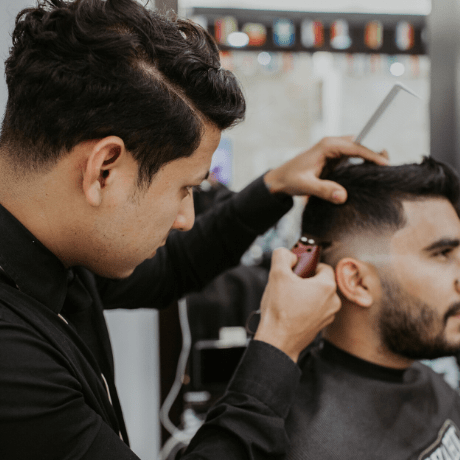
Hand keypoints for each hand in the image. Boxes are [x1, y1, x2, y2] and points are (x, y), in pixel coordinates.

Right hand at [254, 248, 340, 361]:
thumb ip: (283, 255)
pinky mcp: (321, 326)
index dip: (307, 265)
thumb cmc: (280, 311)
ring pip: (317, 296)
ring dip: (304, 294)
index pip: (322, 266)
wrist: (278, 342)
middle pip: (320, 281)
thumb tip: (288, 254)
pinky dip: (304, 307)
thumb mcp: (276, 274)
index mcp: (327, 286)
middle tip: (288, 284)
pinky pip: (315, 309)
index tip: (295, 270)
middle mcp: (333, 301)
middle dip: (304, 280)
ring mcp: (328, 315)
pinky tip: (290, 311)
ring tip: (287, 299)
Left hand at [263, 136, 388, 202]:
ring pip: (358, 150)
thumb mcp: (306, 186)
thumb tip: (343, 196)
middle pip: (360, 145)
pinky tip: (370, 173)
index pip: (356, 147)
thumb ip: (324, 190)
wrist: (279, 180)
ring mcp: (333, 150)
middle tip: (389, 166)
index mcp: (327, 146)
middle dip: (375, 153)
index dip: (372, 155)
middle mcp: (332, 144)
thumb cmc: (290, 180)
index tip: (386, 164)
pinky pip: (353, 157)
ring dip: (370, 158)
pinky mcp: (334, 158)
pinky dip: (363, 163)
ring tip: (384, 170)